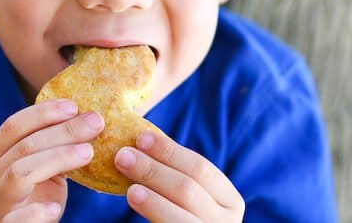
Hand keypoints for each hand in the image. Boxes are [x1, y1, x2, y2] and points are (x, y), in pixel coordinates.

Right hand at [0, 99, 104, 222]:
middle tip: (95, 123)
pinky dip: (37, 212)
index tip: (74, 106)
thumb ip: (50, 150)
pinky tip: (55, 207)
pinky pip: (18, 219)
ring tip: (88, 152)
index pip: (12, 126)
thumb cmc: (31, 203)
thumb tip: (87, 120)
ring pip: (20, 173)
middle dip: (63, 131)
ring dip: (58, 158)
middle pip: (24, 146)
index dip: (43, 113)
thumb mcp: (37, 172)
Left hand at [114, 132, 243, 221]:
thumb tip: (140, 143)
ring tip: (129, 188)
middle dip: (153, 170)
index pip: (201, 168)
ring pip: (180, 217)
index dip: (170, 152)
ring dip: (152, 199)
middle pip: (188, 190)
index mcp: (229, 200)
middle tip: (123, 156)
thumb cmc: (181, 215)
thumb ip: (173, 174)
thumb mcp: (188, 196)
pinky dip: (153, 213)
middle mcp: (227, 222)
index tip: (141, 138)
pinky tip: (135, 201)